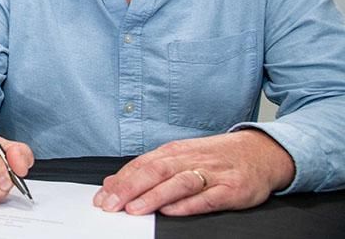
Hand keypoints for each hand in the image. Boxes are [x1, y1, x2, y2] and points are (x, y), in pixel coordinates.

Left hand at [94, 130, 294, 215]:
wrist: (262, 152)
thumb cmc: (217, 157)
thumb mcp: (181, 157)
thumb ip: (149, 169)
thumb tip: (114, 183)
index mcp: (175, 152)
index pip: (141, 165)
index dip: (120, 181)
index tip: (101, 197)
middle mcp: (190, 160)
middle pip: (155, 171)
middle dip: (130, 188)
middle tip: (111, 204)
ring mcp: (212, 174)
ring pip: (178, 182)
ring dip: (155, 196)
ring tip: (135, 209)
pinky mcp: (232, 189)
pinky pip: (208, 197)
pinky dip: (189, 204)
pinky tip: (172, 211)